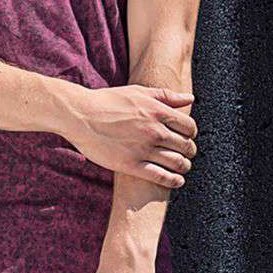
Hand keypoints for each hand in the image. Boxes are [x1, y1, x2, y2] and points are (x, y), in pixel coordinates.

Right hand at [64, 84, 197, 188]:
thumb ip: (166, 95)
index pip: (189, 127)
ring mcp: (143, 149)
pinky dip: (174, 180)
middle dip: (189, 151)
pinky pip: (161, 177)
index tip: (187, 136)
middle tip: (186, 153)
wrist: (80, 115)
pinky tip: (176, 180)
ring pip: (177, 163)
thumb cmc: (108, 101)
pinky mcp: (131, 165)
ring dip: (184, 166)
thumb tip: (190, 98)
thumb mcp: (138, 92)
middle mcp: (153, 130)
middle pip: (186, 146)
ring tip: (182, 167)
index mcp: (157, 111)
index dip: (191, 133)